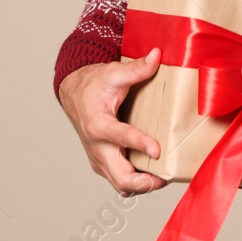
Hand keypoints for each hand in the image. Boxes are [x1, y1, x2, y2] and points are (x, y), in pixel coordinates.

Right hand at [58, 49, 167, 195]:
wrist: (74, 94)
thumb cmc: (93, 84)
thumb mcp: (114, 73)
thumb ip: (136, 68)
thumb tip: (157, 55)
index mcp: (98, 124)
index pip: (120, 137)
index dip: (140, 144)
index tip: (158, 151)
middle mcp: (97, 147)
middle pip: (120, 177)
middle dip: (145, 182)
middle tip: (167, 176)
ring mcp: (99, 158)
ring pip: (120, 184)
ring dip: (143, 185)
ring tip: (165, 176)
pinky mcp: (103, 163)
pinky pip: (119, 180)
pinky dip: (136, 182)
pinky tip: (154, 174)